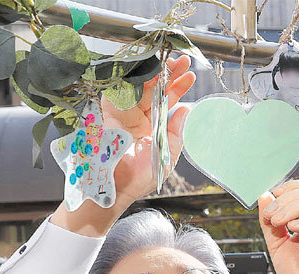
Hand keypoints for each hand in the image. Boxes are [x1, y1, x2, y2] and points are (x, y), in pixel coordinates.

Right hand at [101, 54, 194, 205]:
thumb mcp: (166, 154)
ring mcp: (123, 113)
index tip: (190, 75)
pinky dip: (130, 77)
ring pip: (138, 86)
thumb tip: (187, 110)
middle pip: (154, 89)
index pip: (167, 102)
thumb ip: (177, 132)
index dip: (178, 88)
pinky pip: (118, 90)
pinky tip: (144, 68)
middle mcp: (137, 117)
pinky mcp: (109, 112)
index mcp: (152, 127)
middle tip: (182, 61)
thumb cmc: (140, 178)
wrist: (117, 187)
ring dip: (152, 73)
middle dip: (169, 74)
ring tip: (168, 63)